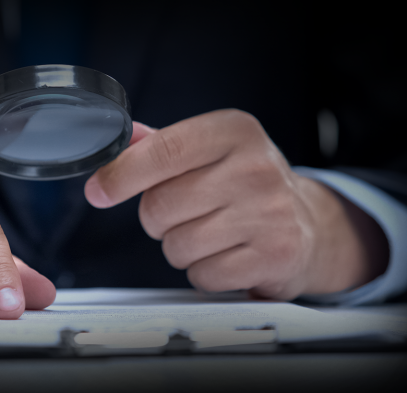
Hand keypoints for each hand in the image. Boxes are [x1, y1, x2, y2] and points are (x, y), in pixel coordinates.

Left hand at [85, 110, 388, 299]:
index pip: (162, 152)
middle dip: (157, 219)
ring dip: (181, 247)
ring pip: (177, 245)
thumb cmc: (245, 184)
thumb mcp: (209, 150)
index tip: (99, 191)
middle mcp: (255, 167)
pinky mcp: (274, 255)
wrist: (307, 224)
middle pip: (160, 206)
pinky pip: (204, 275)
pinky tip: (227, 255)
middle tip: (185, 214)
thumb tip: (112, 144)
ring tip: (211, 234)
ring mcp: (269, 213)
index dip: (121, 176)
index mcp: (234, 131)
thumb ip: (159, 146)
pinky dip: (205, 273)